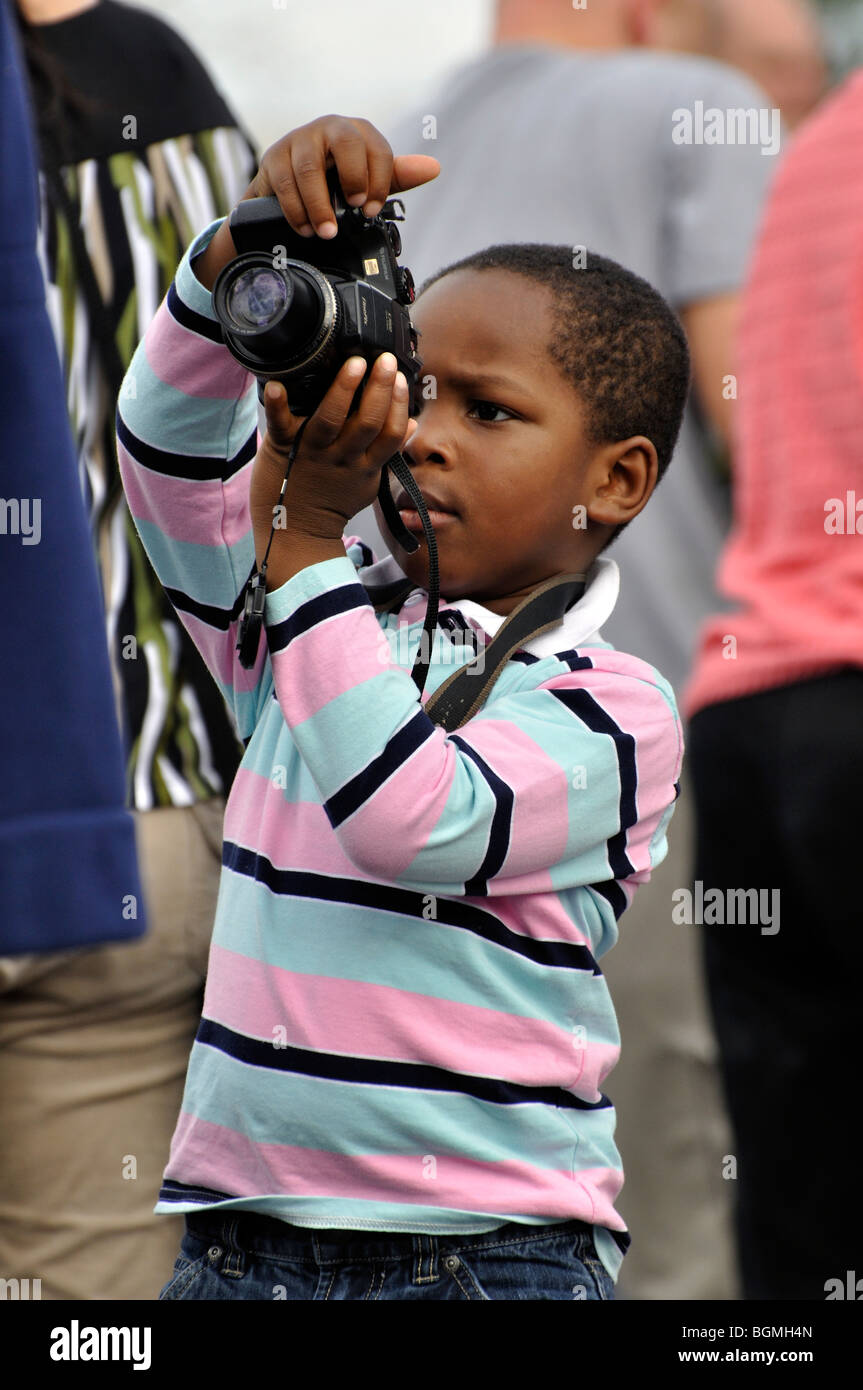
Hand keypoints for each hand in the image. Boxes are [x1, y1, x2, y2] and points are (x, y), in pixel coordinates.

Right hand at [243, 114, 439, 235]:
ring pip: (310, 167)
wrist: (288, 185)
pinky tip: (305, 228)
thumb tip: (433, 168)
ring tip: (326, 231)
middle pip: (345, 141)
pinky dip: (297, 211)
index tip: (371, 209)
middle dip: (352, 179)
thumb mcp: (367, 180)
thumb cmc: (334, 180)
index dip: (378, 181)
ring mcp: (299, 140)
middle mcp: (329, 128)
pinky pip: (285, 183)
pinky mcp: (274, 157)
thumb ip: (396, 176)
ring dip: (320, 205)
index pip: (376, 148)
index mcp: (357, 133)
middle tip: (353, 208)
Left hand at [249, 351, 418, 588]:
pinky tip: (276, 385)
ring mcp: (311, 453)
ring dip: (343, 390)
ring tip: (354, 364)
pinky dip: (277, 405)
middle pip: (367, 422)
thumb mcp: (367, 481)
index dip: (398, 405)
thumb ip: (387, 451)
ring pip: (331, 419)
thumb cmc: (331, 502)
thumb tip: (411, 422)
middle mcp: (341, 457)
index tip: (401, 378)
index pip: (390, 433)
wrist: (295, 533)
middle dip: (379, 389)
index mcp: (364, 464)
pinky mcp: (282, 448)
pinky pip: (280, 425)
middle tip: (384, 360)